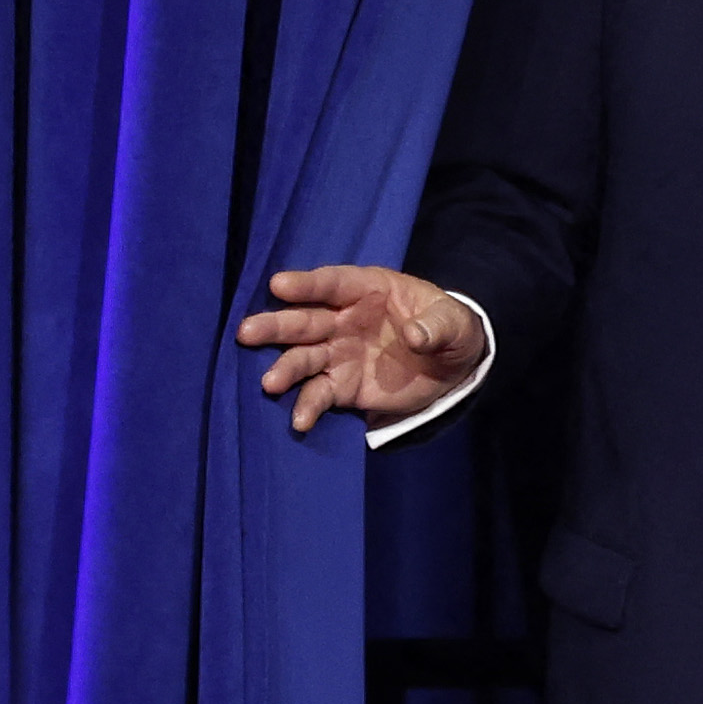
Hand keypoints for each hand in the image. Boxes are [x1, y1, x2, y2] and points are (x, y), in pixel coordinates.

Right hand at [235, 265, 485, 435]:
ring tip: (269, 383)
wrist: (451, 366)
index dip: (307, 284)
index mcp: (368, 290)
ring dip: (284, 369)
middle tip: (246, 332)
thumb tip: (418, 336)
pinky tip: (299, 420)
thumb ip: (437, 325)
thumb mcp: (455, 323)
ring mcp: (338, 353)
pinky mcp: (341, 385)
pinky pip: (318, 394)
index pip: (332, 283)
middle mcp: (343, 319)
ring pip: (302, 357)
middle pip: (304, 320)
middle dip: (276, 325)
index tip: (278, 285)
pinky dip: (307, 406)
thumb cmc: (448, 328)